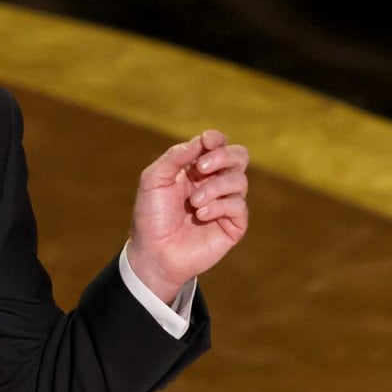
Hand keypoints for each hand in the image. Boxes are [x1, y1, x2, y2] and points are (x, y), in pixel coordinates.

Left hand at [127, 130, 248, 303]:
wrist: (154, 251)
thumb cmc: (151, 216)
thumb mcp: (154, 180)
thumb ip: (175, 157)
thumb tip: (200, 141)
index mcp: (195, 170)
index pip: (217, 146)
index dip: (216, 139)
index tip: (207, 141)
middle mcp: (214, 183)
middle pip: (239, 157)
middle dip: (223, 156)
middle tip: (202, 167)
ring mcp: (225, 203)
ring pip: (240, 180)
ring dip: (214, 187)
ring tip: (194, 203)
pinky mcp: (233, 225)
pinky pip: (239, 205)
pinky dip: (219, 206)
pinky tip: (201, 215)